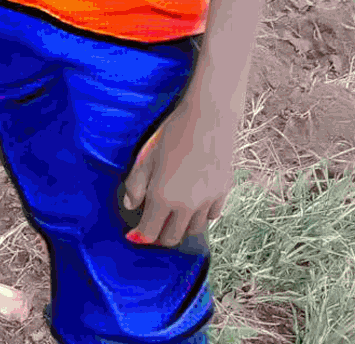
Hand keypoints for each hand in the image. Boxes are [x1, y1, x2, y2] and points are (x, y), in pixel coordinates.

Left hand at [121, 96, 236, 248]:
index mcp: (163, 197)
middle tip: (155, 222)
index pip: (149, 233)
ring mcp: (207, 202)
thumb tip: (131, 205)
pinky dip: (201, 215)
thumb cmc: (173, 132)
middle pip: (172, 238)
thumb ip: (136, 184)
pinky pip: (211, 216)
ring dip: (181, 225)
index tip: (135, 233)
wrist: (209, 117)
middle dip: (160, 234)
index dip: (140, 236)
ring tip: (175, 211)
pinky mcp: (223, 193)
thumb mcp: (147, 156)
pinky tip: (196, 201)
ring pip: (193, 229)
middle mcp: (186, 206)